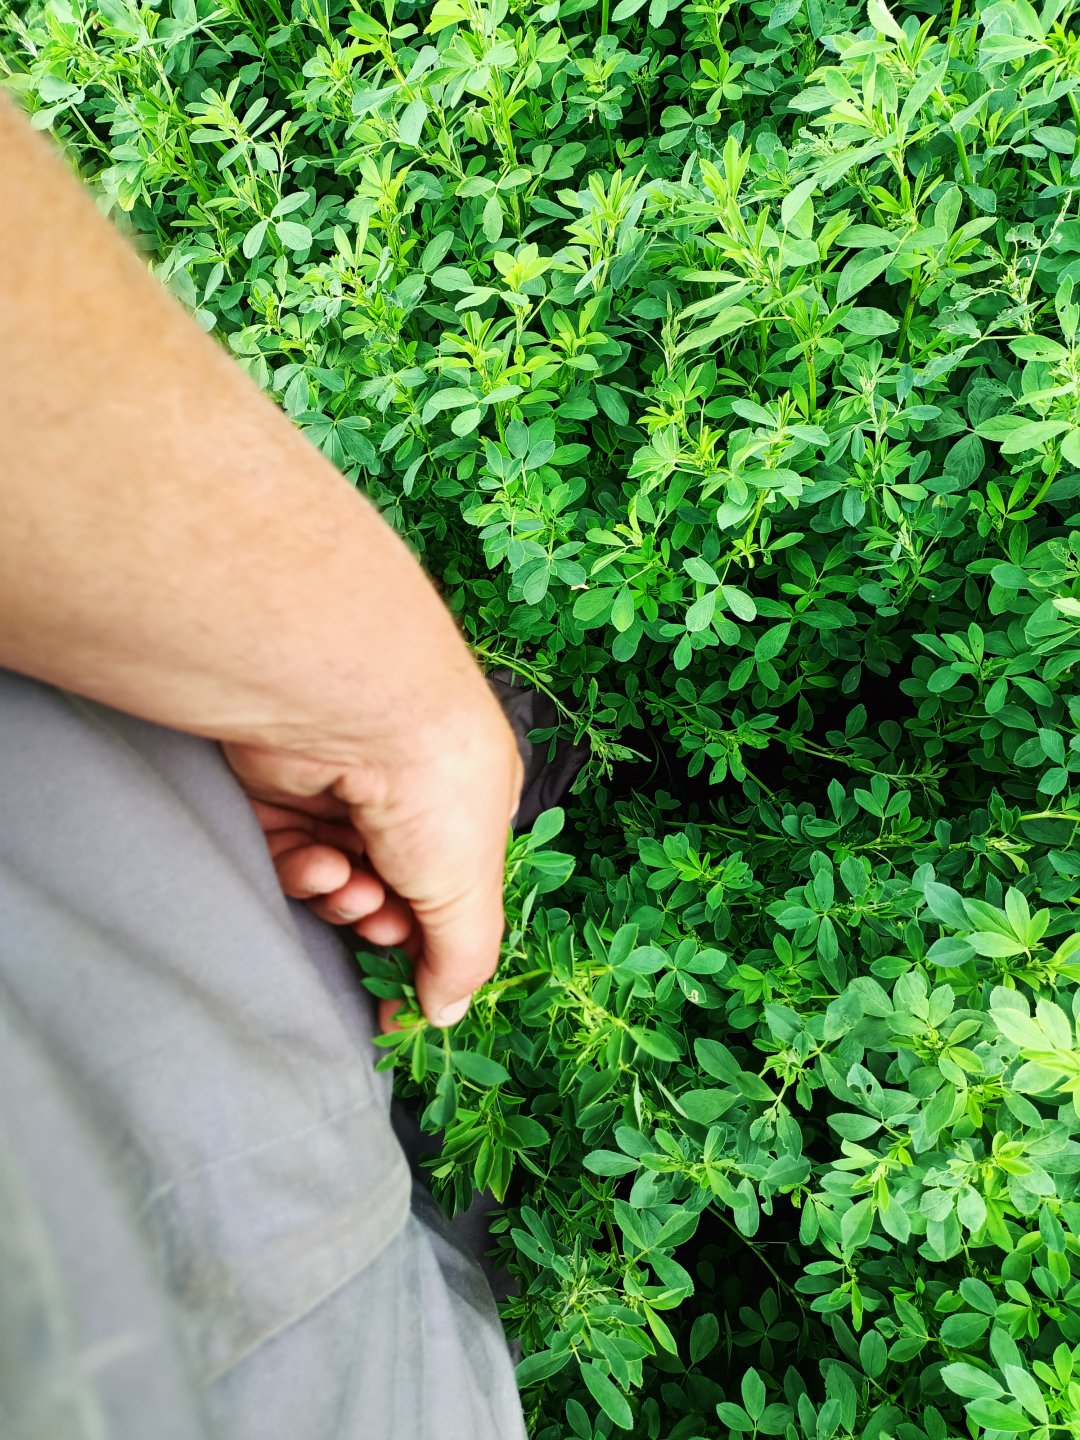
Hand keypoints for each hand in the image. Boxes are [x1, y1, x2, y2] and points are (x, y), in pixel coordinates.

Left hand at [223, 693, 522, 1032]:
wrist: (354, 712)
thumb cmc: (436, 788)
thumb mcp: (470, 889)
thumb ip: (462, 960)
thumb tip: (445, 1014)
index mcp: (473, 809)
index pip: (452, 895)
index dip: (431, 947)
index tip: (410, 1003)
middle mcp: (411, 797)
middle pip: (390, 893)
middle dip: (383, 921)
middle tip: (377, 921)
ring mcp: (346, 790)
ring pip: (338, 880)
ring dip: (343, 897)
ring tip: (348, 883)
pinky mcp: (286, 789)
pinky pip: (290, 854)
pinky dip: (302, 871)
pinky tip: (318, 863)